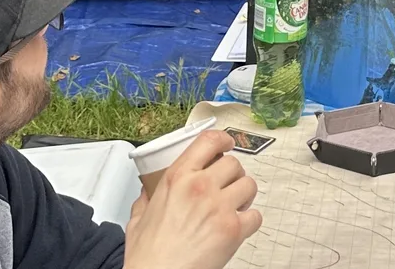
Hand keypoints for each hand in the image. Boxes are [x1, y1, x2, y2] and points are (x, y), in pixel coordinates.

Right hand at [124, 130, 261, 268]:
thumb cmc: (148, 255)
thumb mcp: (139, 218)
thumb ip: (147, 199)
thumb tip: (148, 192)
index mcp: (178, 178)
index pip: (209, 141)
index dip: (223, 139)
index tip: (228, 144)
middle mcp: (201, 186)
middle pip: (234, 163)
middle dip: (233, 175)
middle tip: (227, 187)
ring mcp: (219, 206)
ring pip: (249, 185)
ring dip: (244, 195)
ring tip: (235, 206)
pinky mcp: (233, 229)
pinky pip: (255, 215)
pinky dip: (250, 221)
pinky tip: (238, 227)